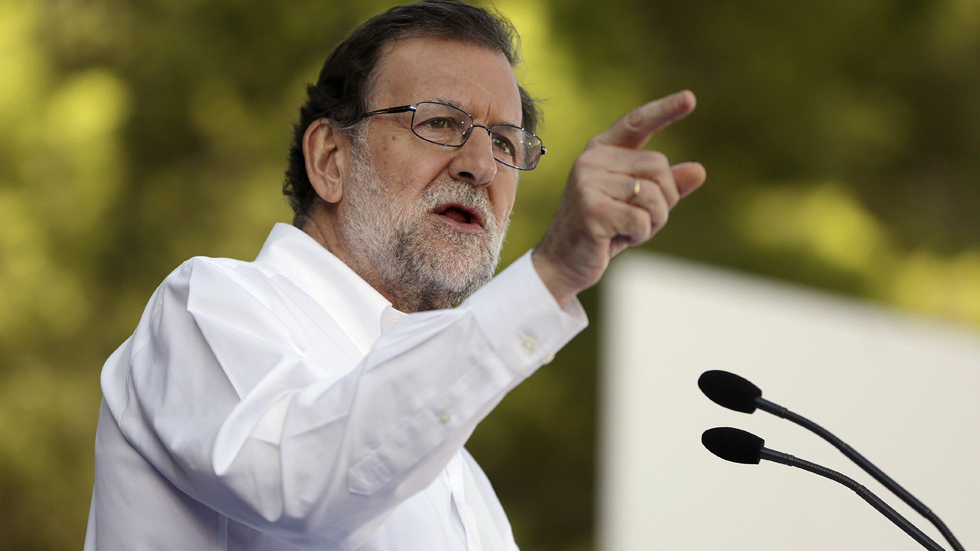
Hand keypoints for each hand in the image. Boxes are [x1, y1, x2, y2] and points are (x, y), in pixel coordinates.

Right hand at [532, 90, 706, 306]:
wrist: (561, 263)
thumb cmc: (601, 231)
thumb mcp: (636, 204)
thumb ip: (665, 186)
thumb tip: (699, 170)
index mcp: (600, 151)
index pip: (637, 123)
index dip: (664, 111)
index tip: (690, 98)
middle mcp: (591, 160)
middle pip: (659, 167)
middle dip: (664, 200)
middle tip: (640, 220)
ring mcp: (588, 183)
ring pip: (655, 196)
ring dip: (653, 222)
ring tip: (626, 230)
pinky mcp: (592, 209)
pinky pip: (643, 219)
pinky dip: (640, 235)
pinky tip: (617, 239)